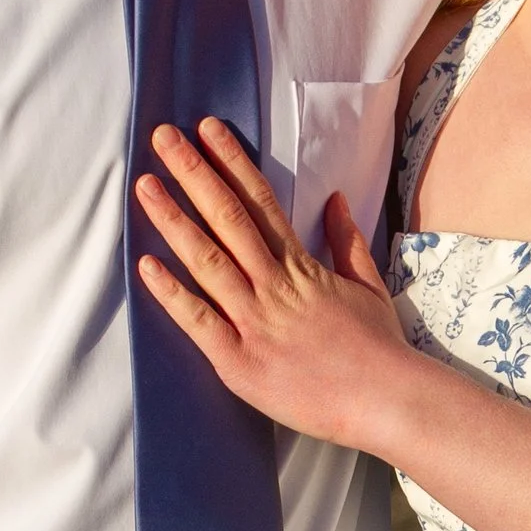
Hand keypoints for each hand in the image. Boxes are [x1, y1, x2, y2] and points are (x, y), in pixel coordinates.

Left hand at [133, 118, 422, 452]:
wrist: (385, 399)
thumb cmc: (378, 348)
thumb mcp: (368, 285)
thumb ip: (347, 241)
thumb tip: (336, 199)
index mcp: (300, 265)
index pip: (259, 200)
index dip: (231, 161)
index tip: (208, 130)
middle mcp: (273, 285)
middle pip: (227, 217)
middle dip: (193, 173)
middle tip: (164, 137)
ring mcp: (254, 321)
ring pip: (207, 259)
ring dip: (173, 219)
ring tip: (145, 185)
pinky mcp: (238, 361)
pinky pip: (198, 320)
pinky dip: (170, 292)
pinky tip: (146, 264)